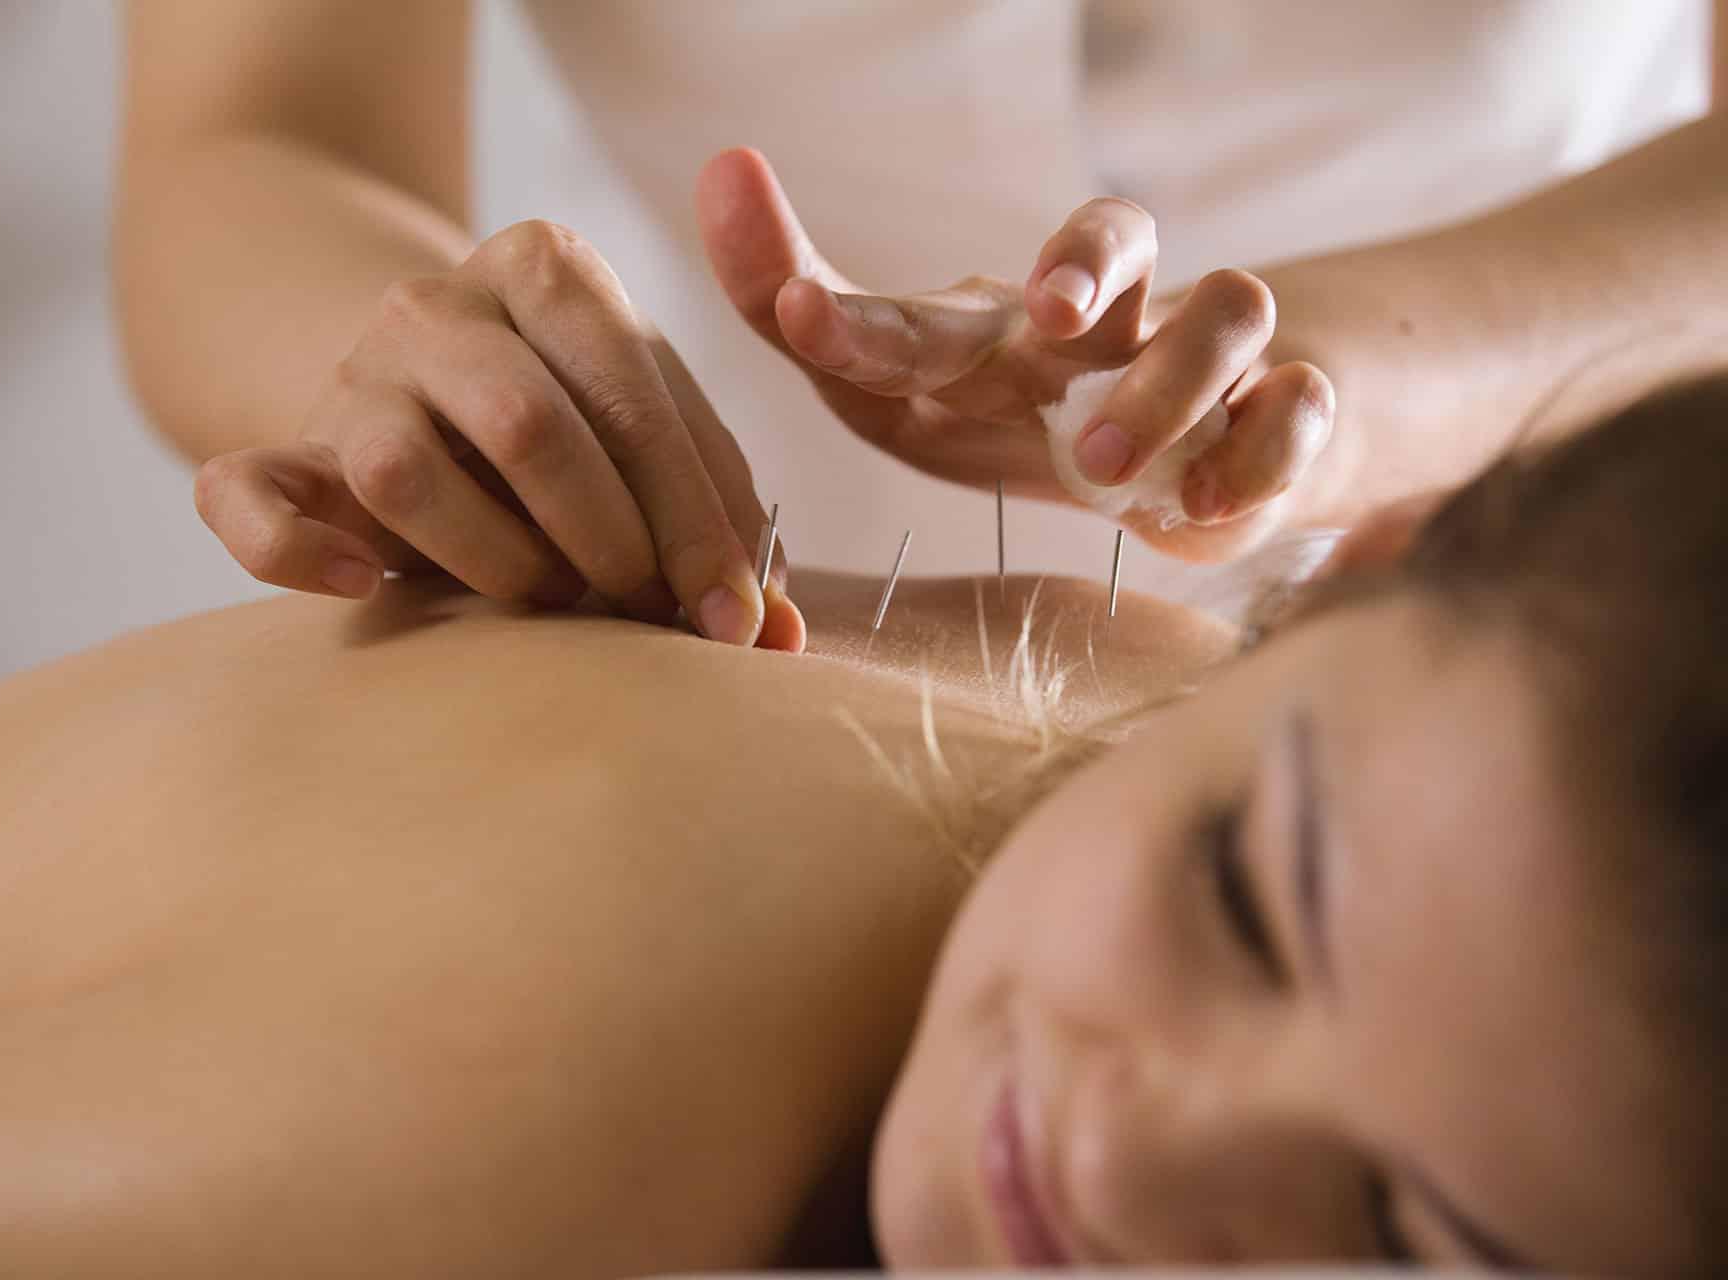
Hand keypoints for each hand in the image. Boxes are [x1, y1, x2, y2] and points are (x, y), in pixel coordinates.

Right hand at [192, 219, 804, 650]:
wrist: (424, 391)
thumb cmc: (572, 433)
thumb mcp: (647, 438)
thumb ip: (715, 515)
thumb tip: (781, 638)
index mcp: (548, 268)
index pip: (633, 389)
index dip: (694, 516)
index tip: (735, 617)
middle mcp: (435, 303)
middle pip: (526, 425)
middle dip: (607, 540)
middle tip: (646, 614)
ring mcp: (348, 374)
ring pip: (402, 469)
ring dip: (494, 560)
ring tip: (547, 599)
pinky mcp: (280, 450)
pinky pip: (246, 495)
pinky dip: (297, 552)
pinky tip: (364, 588)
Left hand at [697, 148, 1336, 561]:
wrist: (1181, 464)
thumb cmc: (1017, 414)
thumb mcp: (905, 392)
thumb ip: (813, 320)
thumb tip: (720, 175)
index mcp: (998, 324)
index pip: (925, 301)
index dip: (860, 307)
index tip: (797, 315)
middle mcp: (1108, 319)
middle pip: (1113, 235)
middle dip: (1083, 264)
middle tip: (1047, 319)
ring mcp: (1206, 359)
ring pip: (1229, 306)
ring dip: (1170, 379)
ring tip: (1105, 461)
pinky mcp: (1285, 418)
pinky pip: (1302, 408)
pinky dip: (1266, 448)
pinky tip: (1203, 505)